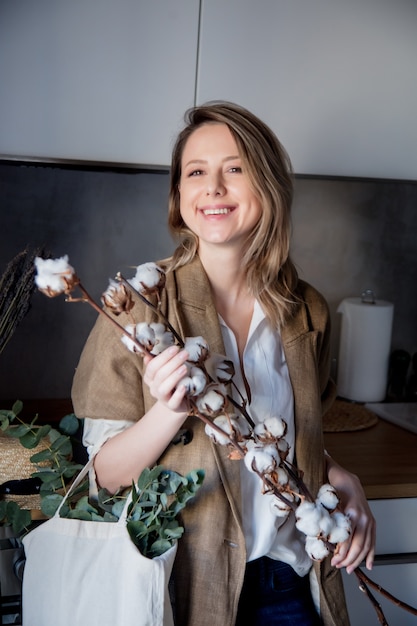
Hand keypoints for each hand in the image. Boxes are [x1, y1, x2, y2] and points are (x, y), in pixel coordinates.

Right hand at [143, 345, 189, 412]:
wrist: (179, 402)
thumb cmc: (174, 382)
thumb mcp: (167, 370)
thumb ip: (160, 362)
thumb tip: (148, 355)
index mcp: (150, 378)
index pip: (153, 366)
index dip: (163, 357)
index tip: (175, 348)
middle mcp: (153, 388)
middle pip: (160, 375)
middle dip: (173, 363)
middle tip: (184, 353)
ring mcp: (162, 398)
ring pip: (164, 388)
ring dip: (174, 376)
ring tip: (185, 367)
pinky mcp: (172, 407)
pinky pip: (173, 402)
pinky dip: (178, 394)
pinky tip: (184, 386)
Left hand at [326, 456, 375, 573]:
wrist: (347, 478)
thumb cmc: (334, 487)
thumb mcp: (327, 499)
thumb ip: (325, 515)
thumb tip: (318, 532)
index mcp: (351, 512)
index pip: (348, 539)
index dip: (341, 553)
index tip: (333, 561)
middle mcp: (363, 517)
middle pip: (358, 545)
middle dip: (348, 559)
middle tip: (339, 566)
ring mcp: (369, 520)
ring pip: (366, 545)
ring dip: (358, 559)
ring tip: (349, 568)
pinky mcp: (372, 521)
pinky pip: (373, 540)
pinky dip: (371, 553)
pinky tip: (369, 564)